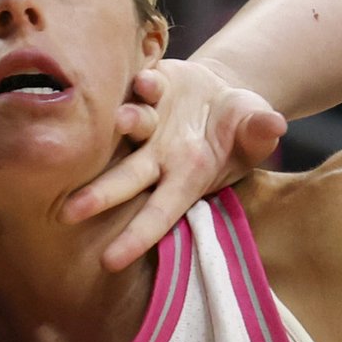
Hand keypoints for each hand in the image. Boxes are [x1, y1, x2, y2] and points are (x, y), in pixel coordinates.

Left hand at [62, 61, 287, 269]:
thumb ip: (259, 133)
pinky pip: (144, 84)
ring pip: (133, 125)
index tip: (108, 263)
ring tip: (125, 118)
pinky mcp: (149, 85)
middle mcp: (158, 155)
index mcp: (185, 178)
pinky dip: (145, 82)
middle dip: (99, 195)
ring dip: (129, 122)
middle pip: (126, 178)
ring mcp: (150, 120)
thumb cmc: (240, 128)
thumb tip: (273, 124)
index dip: (136, 238)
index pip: (158, 214)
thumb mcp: (256, 132)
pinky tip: (145, 79)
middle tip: (68, 212)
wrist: (224, 92)